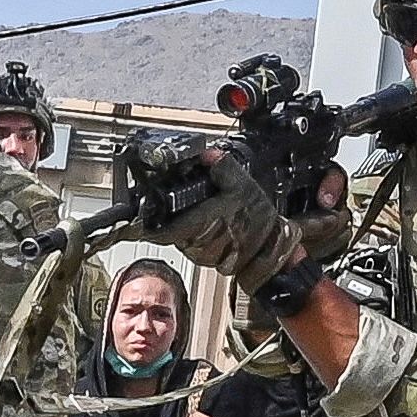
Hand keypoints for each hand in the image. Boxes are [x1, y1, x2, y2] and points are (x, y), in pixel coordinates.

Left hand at [154, 149, 305, 290]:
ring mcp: (205, 255)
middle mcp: (201, 243)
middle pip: (172, 234)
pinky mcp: (210, 263)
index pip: (165, 232)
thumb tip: (205, 154)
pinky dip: (197, 238)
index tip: (142, 223)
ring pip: (182, 243)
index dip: (150, 228)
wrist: (274, 245)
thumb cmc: (259, 218)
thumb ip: (221, 166)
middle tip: (186, 208)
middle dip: (174, 221)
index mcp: (204, 223)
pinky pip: (195, 249)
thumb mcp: (242, 183)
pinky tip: (210, 229)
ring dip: (187, 230)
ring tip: (203, 218)